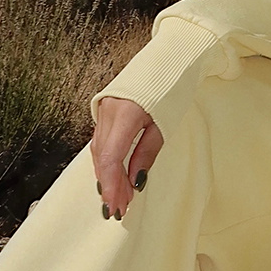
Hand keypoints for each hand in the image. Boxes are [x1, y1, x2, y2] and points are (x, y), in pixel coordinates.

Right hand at [90, 97, 164, 219]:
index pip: (110, 157)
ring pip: (99, 151)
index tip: (117, 207)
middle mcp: (108, 112)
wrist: (167, 60)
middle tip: (119, 210)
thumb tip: (135, 181)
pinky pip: (101, 142)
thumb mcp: (164, 125)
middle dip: (110, 186)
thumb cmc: (171, 91)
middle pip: (102, 158)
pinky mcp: (104, 111)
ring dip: (108, 176)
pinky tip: (114, 176)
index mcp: (124, 114)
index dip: (112, 185)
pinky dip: (107, 162)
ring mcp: (103, 110)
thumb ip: (146, 153)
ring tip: (120, 198)